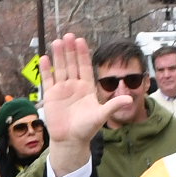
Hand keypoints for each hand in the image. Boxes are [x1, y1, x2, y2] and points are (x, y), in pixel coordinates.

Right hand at [38, 32, 133, 169]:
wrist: (70, 140)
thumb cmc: (86, 129)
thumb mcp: (101, 115)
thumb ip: (113, 105)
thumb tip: (130, 99)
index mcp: (86, 88)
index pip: (84, 66)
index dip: (82, 54)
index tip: (81, 41)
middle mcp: (74, 85)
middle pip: (72, 64)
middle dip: (70, 50)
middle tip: (68, 36)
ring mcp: (62, 89)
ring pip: (60, 68)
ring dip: (59, 55)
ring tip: (57, 42)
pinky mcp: (51, 96)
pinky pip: (48, 79)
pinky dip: (47, 69)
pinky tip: (45, 58)